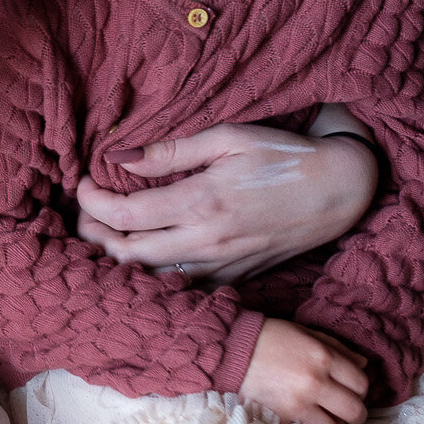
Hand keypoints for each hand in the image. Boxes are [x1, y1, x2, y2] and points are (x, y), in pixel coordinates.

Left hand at [75, 121, 378, 284]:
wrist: (339, 190)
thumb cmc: (282, 154)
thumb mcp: (227, 137)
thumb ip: (170, 151)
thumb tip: (118, 156)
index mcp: (201, 202)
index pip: (123, 215)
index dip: (90, 201)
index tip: (83, 183)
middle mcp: (207, 241)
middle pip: (125, 254)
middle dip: (93, 233)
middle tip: (86, 211)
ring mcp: (222, 265)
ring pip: (149, 278)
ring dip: (117, 259)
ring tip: (105, 232)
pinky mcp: (235, 278)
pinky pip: (181, 286)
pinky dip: (152, 274)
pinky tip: (143, 253)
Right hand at [237, 318, 369, 423]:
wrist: (227, 351)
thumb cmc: (266, 338)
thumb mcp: (303, 333)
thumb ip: (336, 347)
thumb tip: (364, 365)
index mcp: (323, 357)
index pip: (361, 383)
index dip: (360, 390)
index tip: (352, 393)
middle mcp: (315, 383)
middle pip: (355, 411)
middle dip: (355, 415)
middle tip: (345, 415)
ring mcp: (298, 405)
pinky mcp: (281, 420)